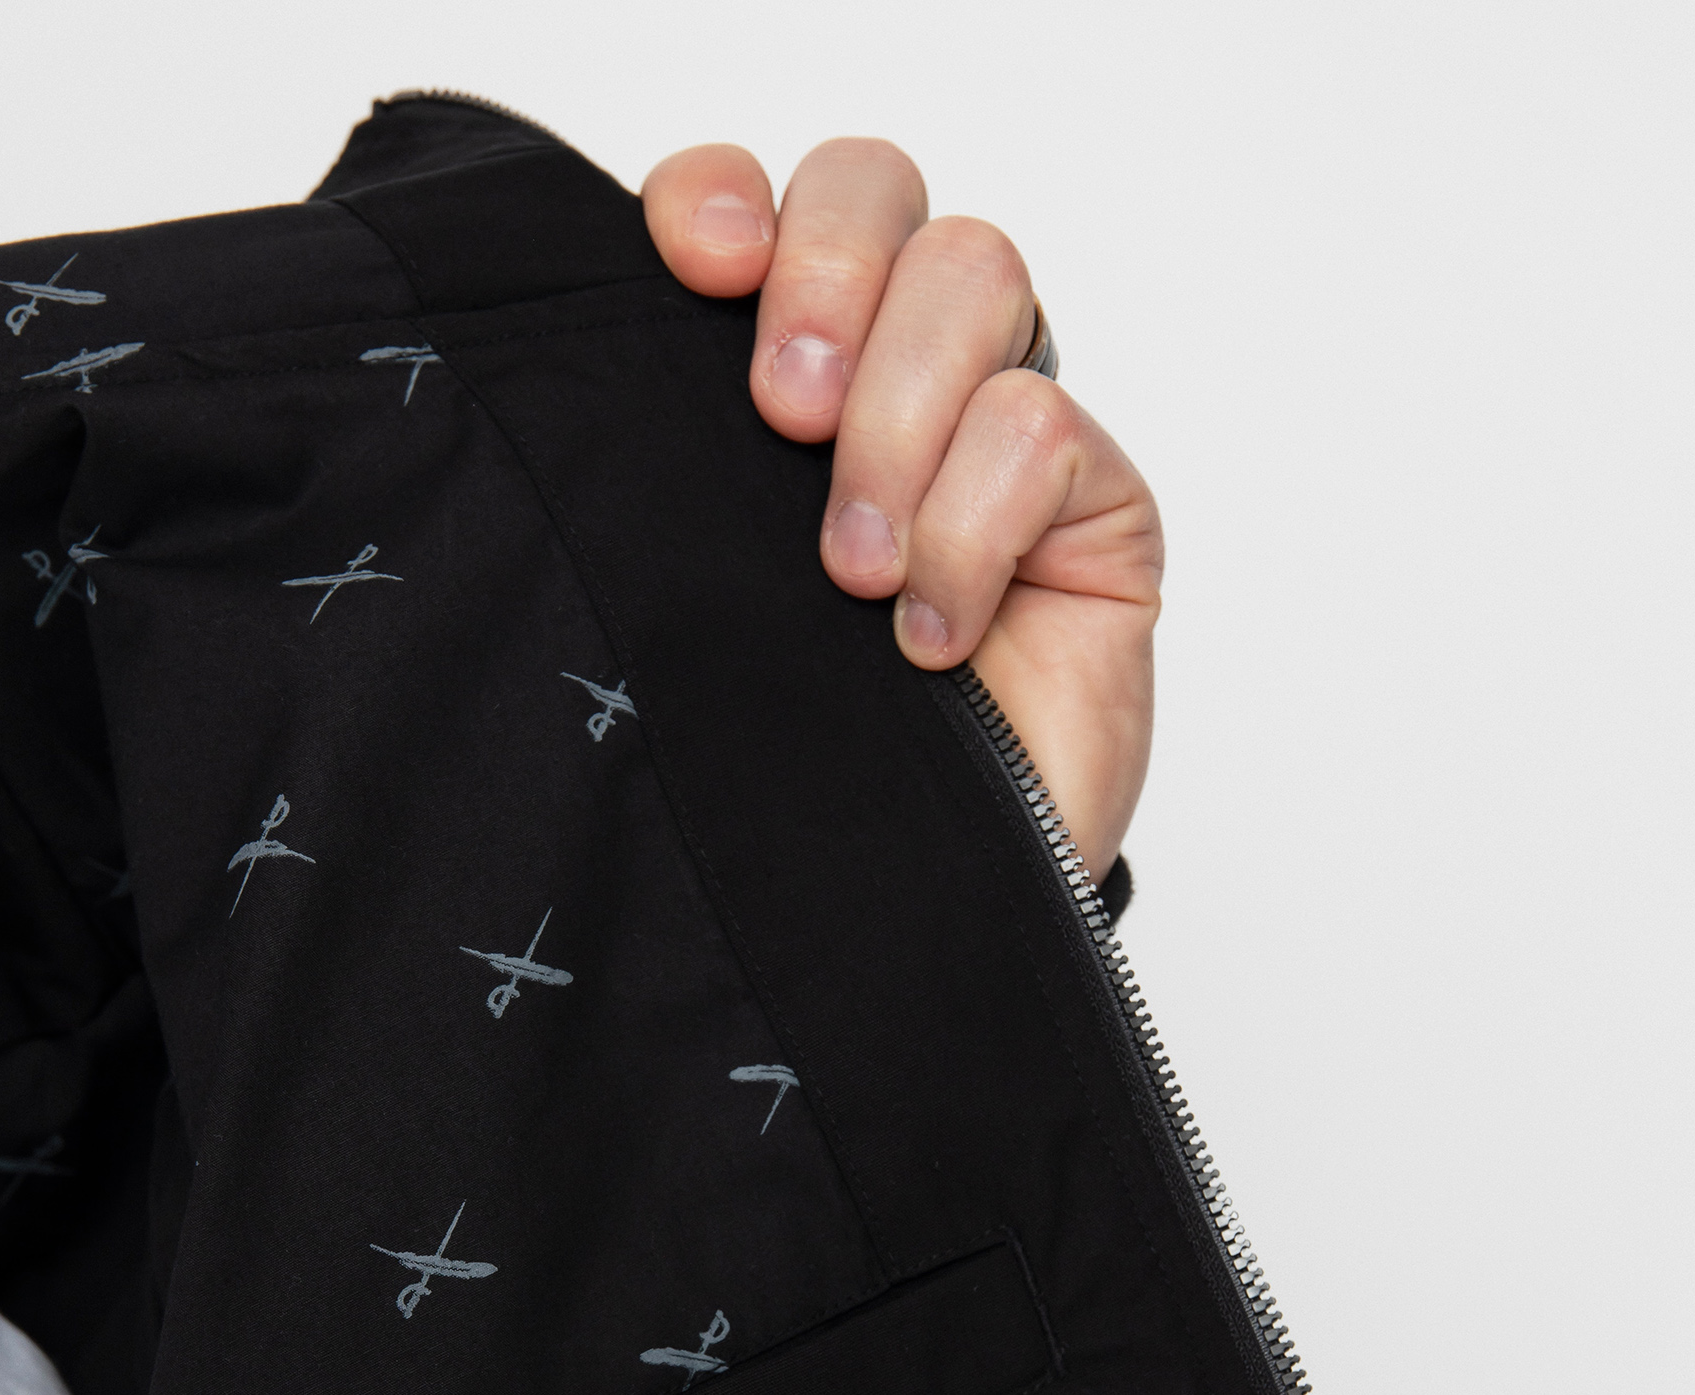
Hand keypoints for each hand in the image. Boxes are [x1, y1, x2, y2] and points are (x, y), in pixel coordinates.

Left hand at [643, 141, 1161, 885]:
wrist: (911, 903)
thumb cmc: (801, 756)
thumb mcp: (698, 600)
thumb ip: (666, 475)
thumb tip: (595, 375)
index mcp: (782, 374)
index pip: (758, 203)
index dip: (723, 197)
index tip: (692, 266)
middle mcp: (896, 372)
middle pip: (879, 190)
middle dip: (824, 278)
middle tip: (785, 420)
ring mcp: (1004, 427)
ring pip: (974, 275)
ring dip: (898, 425)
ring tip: (852, 577)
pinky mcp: (1099, 502)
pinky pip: (1045, 430)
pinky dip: (973, 533)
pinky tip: (932, 640)